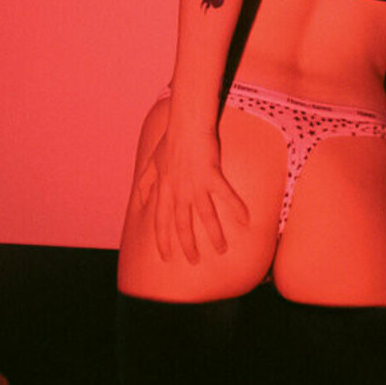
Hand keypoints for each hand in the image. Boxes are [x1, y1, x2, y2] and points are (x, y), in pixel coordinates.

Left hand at [135, 124, 248, 263]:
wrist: (186, 124)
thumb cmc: (170, 141)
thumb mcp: (151, 163)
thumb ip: (146, 182)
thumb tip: (139, 199)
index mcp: (164, 190)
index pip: (160, 221)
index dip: (163, 240)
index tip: (166, 256)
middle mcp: (179, 191)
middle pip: (183, 225)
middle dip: (188, 245)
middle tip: (194, 260)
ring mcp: (196, 185)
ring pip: (205, 216)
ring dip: (214, 235)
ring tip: (222, 249)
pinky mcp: (212, 176)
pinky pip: (226, 196)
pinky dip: (236, 208)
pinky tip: (246, 221)